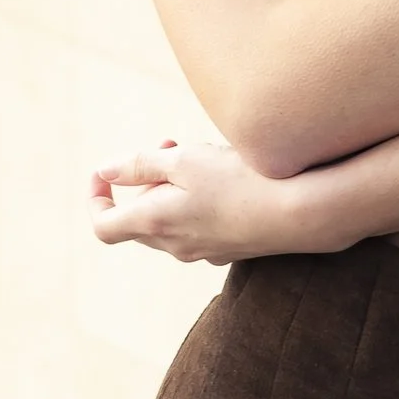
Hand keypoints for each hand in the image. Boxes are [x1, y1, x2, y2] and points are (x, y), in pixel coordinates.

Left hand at [89, 137, 325, 264]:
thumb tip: (105, 171)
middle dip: (144, 182)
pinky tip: (225, 178)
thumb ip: (139, 165)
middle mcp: (174, 245)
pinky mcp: (229, 249)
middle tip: (169, 146)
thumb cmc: (241, 182)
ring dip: (172, 188)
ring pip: (170, 220)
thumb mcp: (184, 161)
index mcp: (155, 223)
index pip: (103, 226)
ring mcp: (203, 252)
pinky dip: (197, 202)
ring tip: (200, 155)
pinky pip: (198, 226)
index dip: (95, 199)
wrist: (302, 214)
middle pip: (138, 219)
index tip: (103, 174)